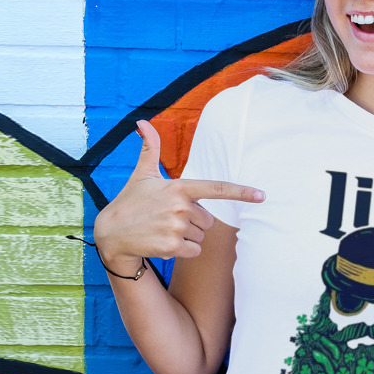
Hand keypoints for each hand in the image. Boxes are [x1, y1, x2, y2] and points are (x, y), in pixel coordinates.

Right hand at [94, 120, 264, 268]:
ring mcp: (176, 227)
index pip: (216, 188)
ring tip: (164, 230)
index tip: (262, 195)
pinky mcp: (172, 247)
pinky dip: (184, 251)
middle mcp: (180, 207)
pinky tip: (164, 244)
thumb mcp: (141, 174)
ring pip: (201, 237)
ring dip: (187, 237)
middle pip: (208, 221)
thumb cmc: (130, 201)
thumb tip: (141, 121)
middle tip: (169, 219)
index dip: (241, 192)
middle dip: (194, 222)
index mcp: (179, 187)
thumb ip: (150, 148)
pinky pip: (194, 251)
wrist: (111, 233)